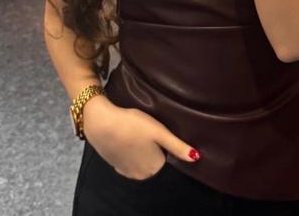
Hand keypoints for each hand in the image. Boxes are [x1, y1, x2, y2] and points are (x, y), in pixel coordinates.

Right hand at [82, 94, 200, 179]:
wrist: (102, 123)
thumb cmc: (133, 125)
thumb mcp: (160, 132)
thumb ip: (178, 146)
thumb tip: (196, 157)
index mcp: (154, 168)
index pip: (165, 154)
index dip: (159, 141)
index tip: (153, 131)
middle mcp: (141, 175)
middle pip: (152, 158)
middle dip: (150, 147)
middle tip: (143, 131)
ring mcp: (126, 172)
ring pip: (139, 159)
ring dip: (138, 149)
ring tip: (133, 133)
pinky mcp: (114, 166)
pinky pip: (127, 159)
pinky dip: (127, 151)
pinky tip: (124, 139)